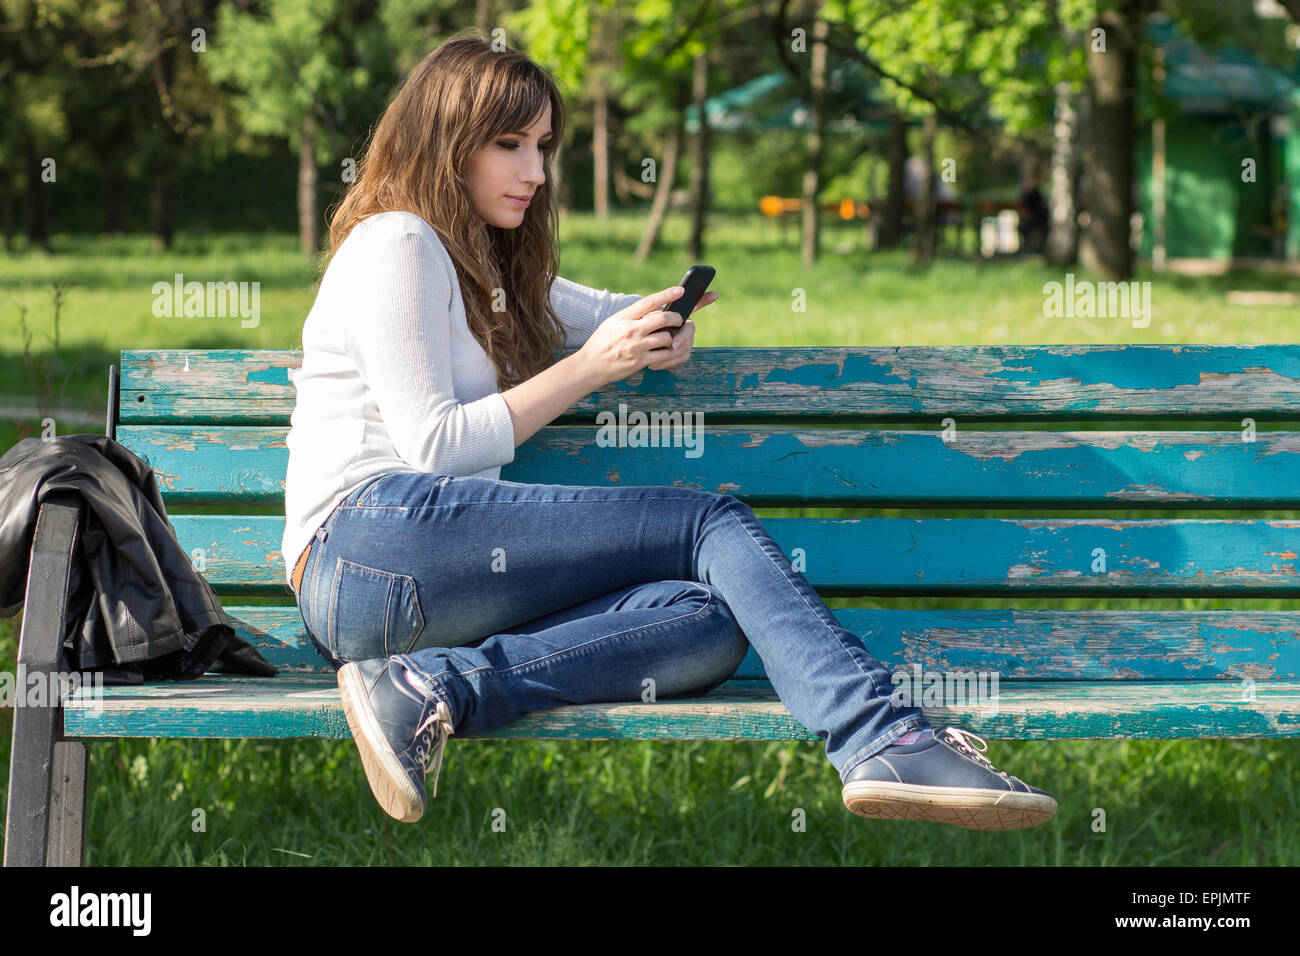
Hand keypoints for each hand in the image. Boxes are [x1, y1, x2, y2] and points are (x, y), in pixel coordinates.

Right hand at [575, 286, 713, 386]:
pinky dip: (666, 353)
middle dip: (676, 318)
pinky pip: (663, 355)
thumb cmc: (601, 342)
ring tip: (667, 339)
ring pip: (666, 337)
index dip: (667, 294)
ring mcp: (637, 346)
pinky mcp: (640, 361)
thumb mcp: (612, 323)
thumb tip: (652, 309)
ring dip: (671, 338)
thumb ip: (631, 316)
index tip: (680, 290)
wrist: (590, 366)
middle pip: (664, 318)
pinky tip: (662, 353)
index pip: (649, 301)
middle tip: (678, 320)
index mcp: (624, 317)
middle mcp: (631, 330)